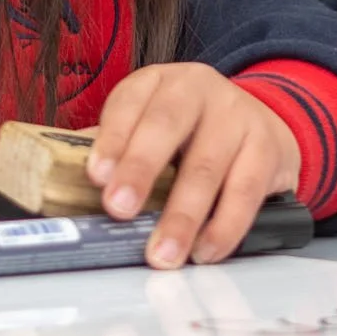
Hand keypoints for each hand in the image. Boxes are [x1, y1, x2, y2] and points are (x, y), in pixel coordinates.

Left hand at [84, 63, 299, 268]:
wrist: (264, 123)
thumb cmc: (193, 133)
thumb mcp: (154, 127)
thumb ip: (120, 152)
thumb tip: (68, 194)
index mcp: (160, 82)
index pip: (130, 102)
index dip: (111, 138)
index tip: (95, 174)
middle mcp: (199, 89)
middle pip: (166, 125)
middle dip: (140, 168)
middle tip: (118, 209)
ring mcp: (237, 115)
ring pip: (207, 165)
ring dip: (182, 215)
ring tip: (162, 253)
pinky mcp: (268, 147)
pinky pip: (245, 191)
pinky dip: (224, 226)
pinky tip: (205, 249)